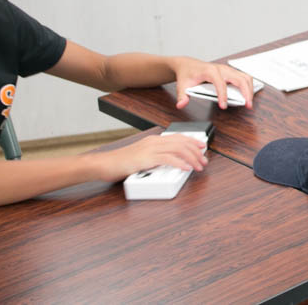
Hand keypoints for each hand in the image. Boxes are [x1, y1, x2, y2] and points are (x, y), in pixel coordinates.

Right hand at [92, 134, 207, 181]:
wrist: (104, 164)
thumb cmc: (121, 162)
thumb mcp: (142, 157)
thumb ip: (156, 157)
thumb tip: (171, 162)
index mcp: (153, 140)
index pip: (178, 137)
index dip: (192, 142)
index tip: (202, 148)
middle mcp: (154, 142)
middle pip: (181, 142)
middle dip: (196, 152)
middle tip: (203, 161)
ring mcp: (150, 149)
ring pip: (178, 149)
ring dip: (191, 158)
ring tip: (198, 166)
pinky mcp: (146, 158)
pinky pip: (168, 159)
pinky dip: (180, 163)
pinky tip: (186, 168)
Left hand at [171, 57, 254, 109]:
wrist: (188, 65)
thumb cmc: (187, 74)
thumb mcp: (181, 85)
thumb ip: (182, 96)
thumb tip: (181, 104)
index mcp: (210, 71)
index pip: (220, 83)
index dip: (223, 95)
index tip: (224, 106)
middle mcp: (221, 68)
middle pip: (239, 79)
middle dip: (245, 92)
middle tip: (247, 105)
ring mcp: (227, 70)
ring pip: (245, 77)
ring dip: (250, 89)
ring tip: (249, 102)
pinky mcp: (230, 72)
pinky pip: (243, 77)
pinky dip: (248, 86)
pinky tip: (247, 95)